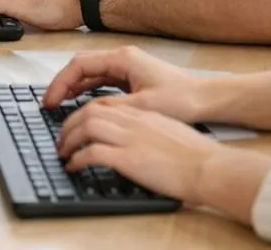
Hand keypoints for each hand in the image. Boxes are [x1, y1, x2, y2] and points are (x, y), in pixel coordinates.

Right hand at [42, 46, 211, 120]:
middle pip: (82, 66)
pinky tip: (80, 103)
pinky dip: (87, 91)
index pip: (79, 65)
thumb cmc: (181, 99)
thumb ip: (111, 107)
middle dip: (62, 84)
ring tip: (59, 105)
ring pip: (90, 74)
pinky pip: (101, 81)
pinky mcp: (132, 78)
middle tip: (49, 105)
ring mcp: (127, 67)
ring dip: (73, 88)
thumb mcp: (141, 106)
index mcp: (123, 59)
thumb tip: (84, 113)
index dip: (60, 83)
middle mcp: (122, 58)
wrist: (206, 99)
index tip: (50, 101)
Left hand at [55, 99, 221, 202]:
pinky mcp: (129, 157)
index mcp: (143, 113)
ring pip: (86, 126)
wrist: (209, 166)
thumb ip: (149, 129)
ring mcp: (131, 137)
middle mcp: (134, 120)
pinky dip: (77, 159)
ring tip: (62, 151)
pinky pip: (93, 153)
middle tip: (61, 138)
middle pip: (90, 110)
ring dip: (68, 138)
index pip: (104, 103)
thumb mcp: (168, 131)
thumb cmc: (195, 155)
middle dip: (69, 123)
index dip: (84, 112)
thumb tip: (135, 138)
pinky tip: (73, 166)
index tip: (75, 124)